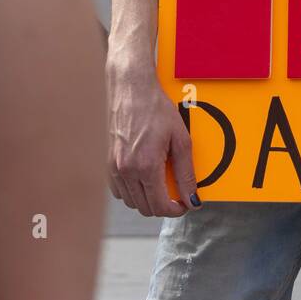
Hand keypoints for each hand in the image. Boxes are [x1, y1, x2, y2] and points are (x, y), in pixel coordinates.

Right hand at [107, 61, 198, 217]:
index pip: (159, 206)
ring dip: (147, 199)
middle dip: (163, 206)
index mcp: (146, 166)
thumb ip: (186, 173)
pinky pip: (119, 190)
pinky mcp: (108, 162)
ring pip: (131, 201)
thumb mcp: (180, 139)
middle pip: (145, 208)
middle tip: (176, 195)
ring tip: (160, 183)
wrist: (132, 88)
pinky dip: (132, 191)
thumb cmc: (156, 108)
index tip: (184, 204)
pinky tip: (143, 177)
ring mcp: (114, 167)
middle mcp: (126, 170)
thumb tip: (192, 199)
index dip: (175, 210)